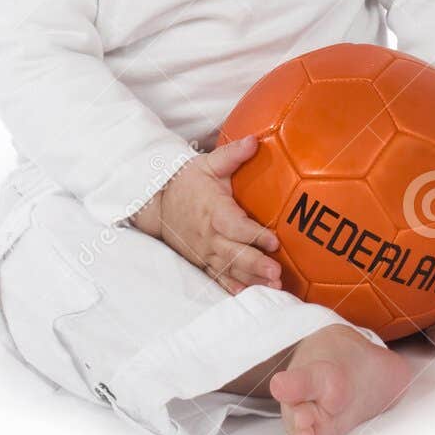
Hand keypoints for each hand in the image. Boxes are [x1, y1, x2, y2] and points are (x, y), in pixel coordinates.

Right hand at [131, 135, 282, 295]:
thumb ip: (232, 154)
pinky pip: (218, 278)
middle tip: (277, 272)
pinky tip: (250, 295)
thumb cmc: (188, 180)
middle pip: (234, 253)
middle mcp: (208, 235)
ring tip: (273, 285)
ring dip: (251, 278)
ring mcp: (205, 251)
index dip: (253, 234)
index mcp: (213, 210)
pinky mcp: (202, 261)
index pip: (235, 225)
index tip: (274, 240)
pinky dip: (233, 288)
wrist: (157, 202)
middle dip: (255, 263)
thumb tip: (255, 140)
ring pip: (229, 268)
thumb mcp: (208, 163)